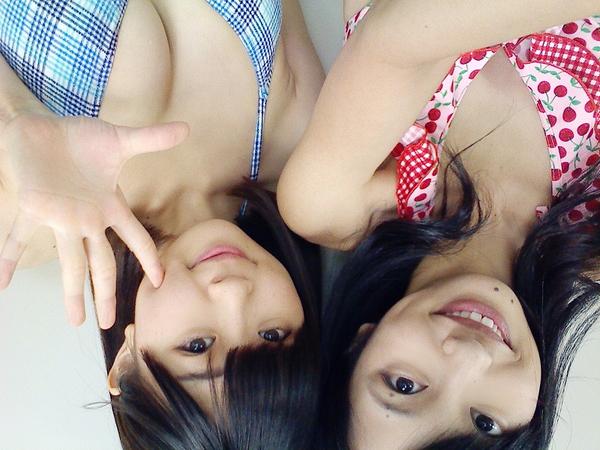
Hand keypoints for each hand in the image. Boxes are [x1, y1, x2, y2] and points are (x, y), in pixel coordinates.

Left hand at [0, 113, 188, 328]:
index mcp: (109, 207)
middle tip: (107, 323)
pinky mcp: (32, 208)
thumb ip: (152, 138)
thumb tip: (187, 128)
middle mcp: (86, 220)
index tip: (161, 281)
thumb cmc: (81, 139)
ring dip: (71, 292)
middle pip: (101, 263)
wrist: (43, 128)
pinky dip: (8, 259)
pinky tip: (2, 284)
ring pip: (70, 261)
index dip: (149, 259)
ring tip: (76, 321)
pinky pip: (19, 238)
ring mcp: (60, 218)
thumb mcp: (120, 140)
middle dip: (106, 292)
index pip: (135, 238)